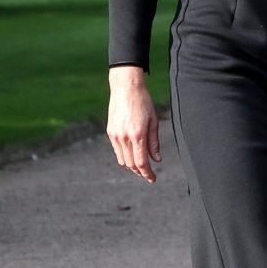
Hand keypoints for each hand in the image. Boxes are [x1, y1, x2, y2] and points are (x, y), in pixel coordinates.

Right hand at [107, 65, 160, 183]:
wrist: (126, 88)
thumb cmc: (143, 103)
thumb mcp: (154, 122)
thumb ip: (154, 142)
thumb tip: (156, 159)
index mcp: (137, 135)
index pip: (141, 162)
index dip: (147, 173)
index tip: (153, 179)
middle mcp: (124, 137)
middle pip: (131, 164)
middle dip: (140, 172)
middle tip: (148, 175)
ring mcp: (115, 135)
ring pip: (122, 159)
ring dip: (132, 166)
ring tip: (141, 167)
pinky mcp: (110, 131)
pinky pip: (117, 150)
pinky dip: (125, 156)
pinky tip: (132, 155)